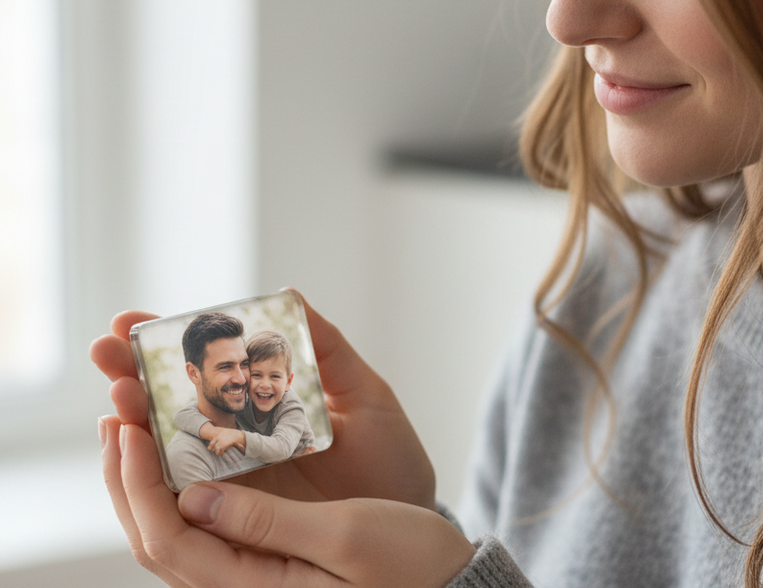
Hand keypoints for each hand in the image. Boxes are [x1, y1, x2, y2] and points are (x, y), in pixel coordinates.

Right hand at [90, 291, 436, 509]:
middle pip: (168, 413)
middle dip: (131, 379)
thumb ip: (327, 348)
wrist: (411, 516)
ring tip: (120, 397)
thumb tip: (289, 294)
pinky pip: (183, 513)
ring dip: (134, 428)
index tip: (130, 322)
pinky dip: (152, 487)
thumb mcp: (363, 393)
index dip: (162, 348)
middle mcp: (237, 447)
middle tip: (106, 352)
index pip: (202, 375)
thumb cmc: (391, 456)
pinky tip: (138, 454)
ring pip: (163, 461)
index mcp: (261, 410)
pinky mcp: (238, 526)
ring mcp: (232, 488)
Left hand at [101, 418, 474, 587]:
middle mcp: (238, 584)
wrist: (440, 587)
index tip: (127, 420)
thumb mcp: (343, 539)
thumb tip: (194, 498)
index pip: (167, 539)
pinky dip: (178, 472)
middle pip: (154, 531)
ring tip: (133, 410)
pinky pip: (199, 515)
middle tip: (116, 399)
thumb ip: (266, 524)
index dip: (137, 479)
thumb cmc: (404, 566)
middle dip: (125, 465)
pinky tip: (179, 439)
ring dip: (144, 466)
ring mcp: (247, 569)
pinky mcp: (262, 550)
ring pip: (170, 522)